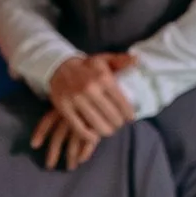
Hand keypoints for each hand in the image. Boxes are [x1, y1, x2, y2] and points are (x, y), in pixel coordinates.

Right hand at [29, 50, 136, 169]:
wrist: (59, 67)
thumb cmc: (86, 67)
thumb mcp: (104, 59)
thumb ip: (121, 60)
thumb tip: (137, 60)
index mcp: (103, 78)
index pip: (123, 103)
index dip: (129, 114)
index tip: (130, 118)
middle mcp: (90, 88)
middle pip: (113, 117)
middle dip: (118, 123)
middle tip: (117, 123)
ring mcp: (76, 99)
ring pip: (98, 125)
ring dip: (106, 131)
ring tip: (108, 129)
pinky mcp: (64, 108)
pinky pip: (80, 129)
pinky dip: (89, 136)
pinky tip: (94, 136)